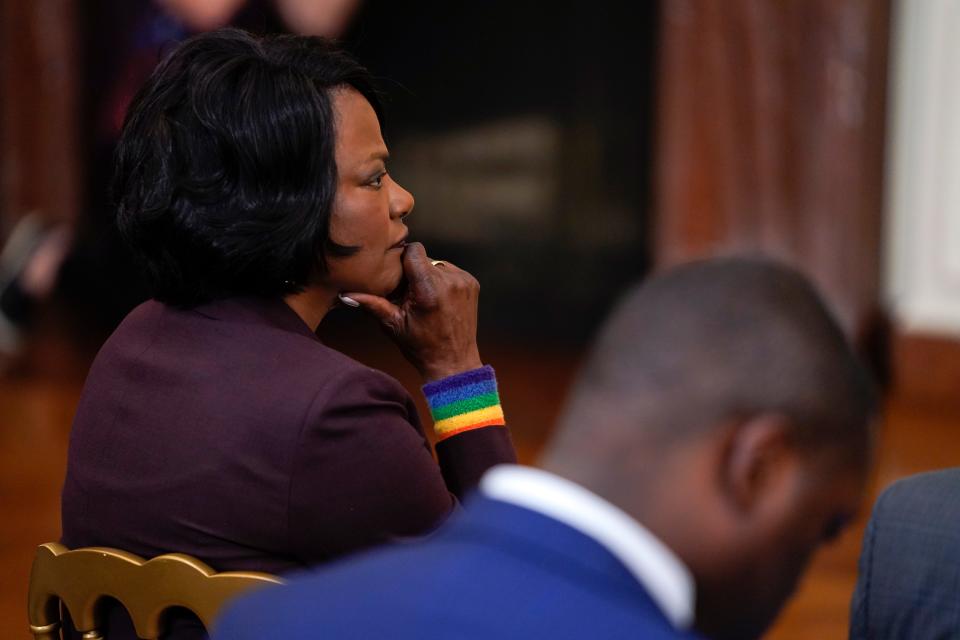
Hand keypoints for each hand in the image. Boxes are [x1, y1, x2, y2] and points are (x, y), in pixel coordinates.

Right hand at [341, 243, 482, 380]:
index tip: (398, 274)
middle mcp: (449, 281)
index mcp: (428, 289)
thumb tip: (345, 294)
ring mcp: (463, 281)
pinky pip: (451, 271)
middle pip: (424, 259)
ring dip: (429, 276)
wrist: (453, 362)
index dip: (403, 259)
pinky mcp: (472, 284)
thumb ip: (371, 304)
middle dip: (414, 272)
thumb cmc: (421, 346)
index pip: (414, 251)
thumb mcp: (393, 324)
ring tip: (424, 298)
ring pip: (437, 264)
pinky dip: (442, 280)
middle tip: (409, 294)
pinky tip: (438, 299)